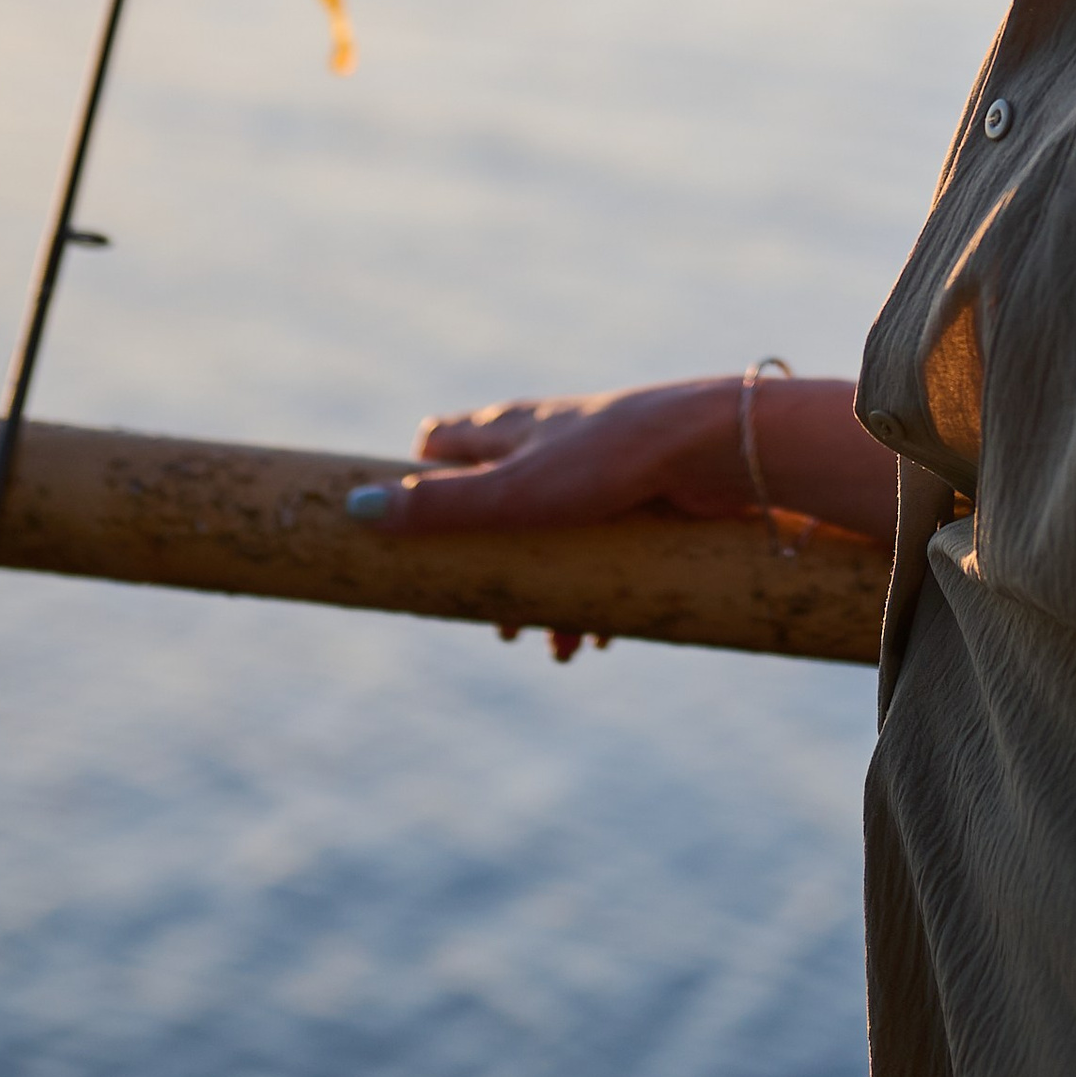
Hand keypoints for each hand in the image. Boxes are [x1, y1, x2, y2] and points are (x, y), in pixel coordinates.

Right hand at [348, 380, 748, 658]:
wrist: (721, 448)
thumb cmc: (610, 461)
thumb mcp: (511, 494)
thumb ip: (437, 508)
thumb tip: (354, 510)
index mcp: (510, 429)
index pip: (442, 442)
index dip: (420, 485)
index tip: (413, 536)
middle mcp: (551, 443)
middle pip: (499, 506)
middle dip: (495, 570)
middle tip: (497, 623)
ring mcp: (601, 470)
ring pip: (556, 541)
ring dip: (550, 596)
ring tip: (555, 647)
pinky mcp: (644, 499)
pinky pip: (605, 555)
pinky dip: (598, 595)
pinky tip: (604, 634)